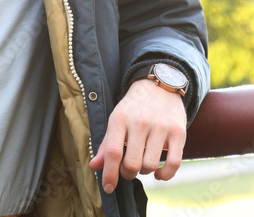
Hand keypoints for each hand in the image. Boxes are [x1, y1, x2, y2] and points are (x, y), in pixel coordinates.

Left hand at [89, 79, 186, 194]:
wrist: (159, 85)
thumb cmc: (134, 108)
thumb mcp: (116, 120)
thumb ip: (106, 145)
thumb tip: (94, 166)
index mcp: (120, 118)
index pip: (112, 152)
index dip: (109, 174)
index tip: (108, 187)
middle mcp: (140, 121)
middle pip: (132, 163)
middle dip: (128, 173)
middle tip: (128, 169)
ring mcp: (160, 126)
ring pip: (151, 165)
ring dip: (145, 172)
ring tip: (143, 163)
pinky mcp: (178, 131)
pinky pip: (173, 163)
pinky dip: (165, 175)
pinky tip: (159, 173)